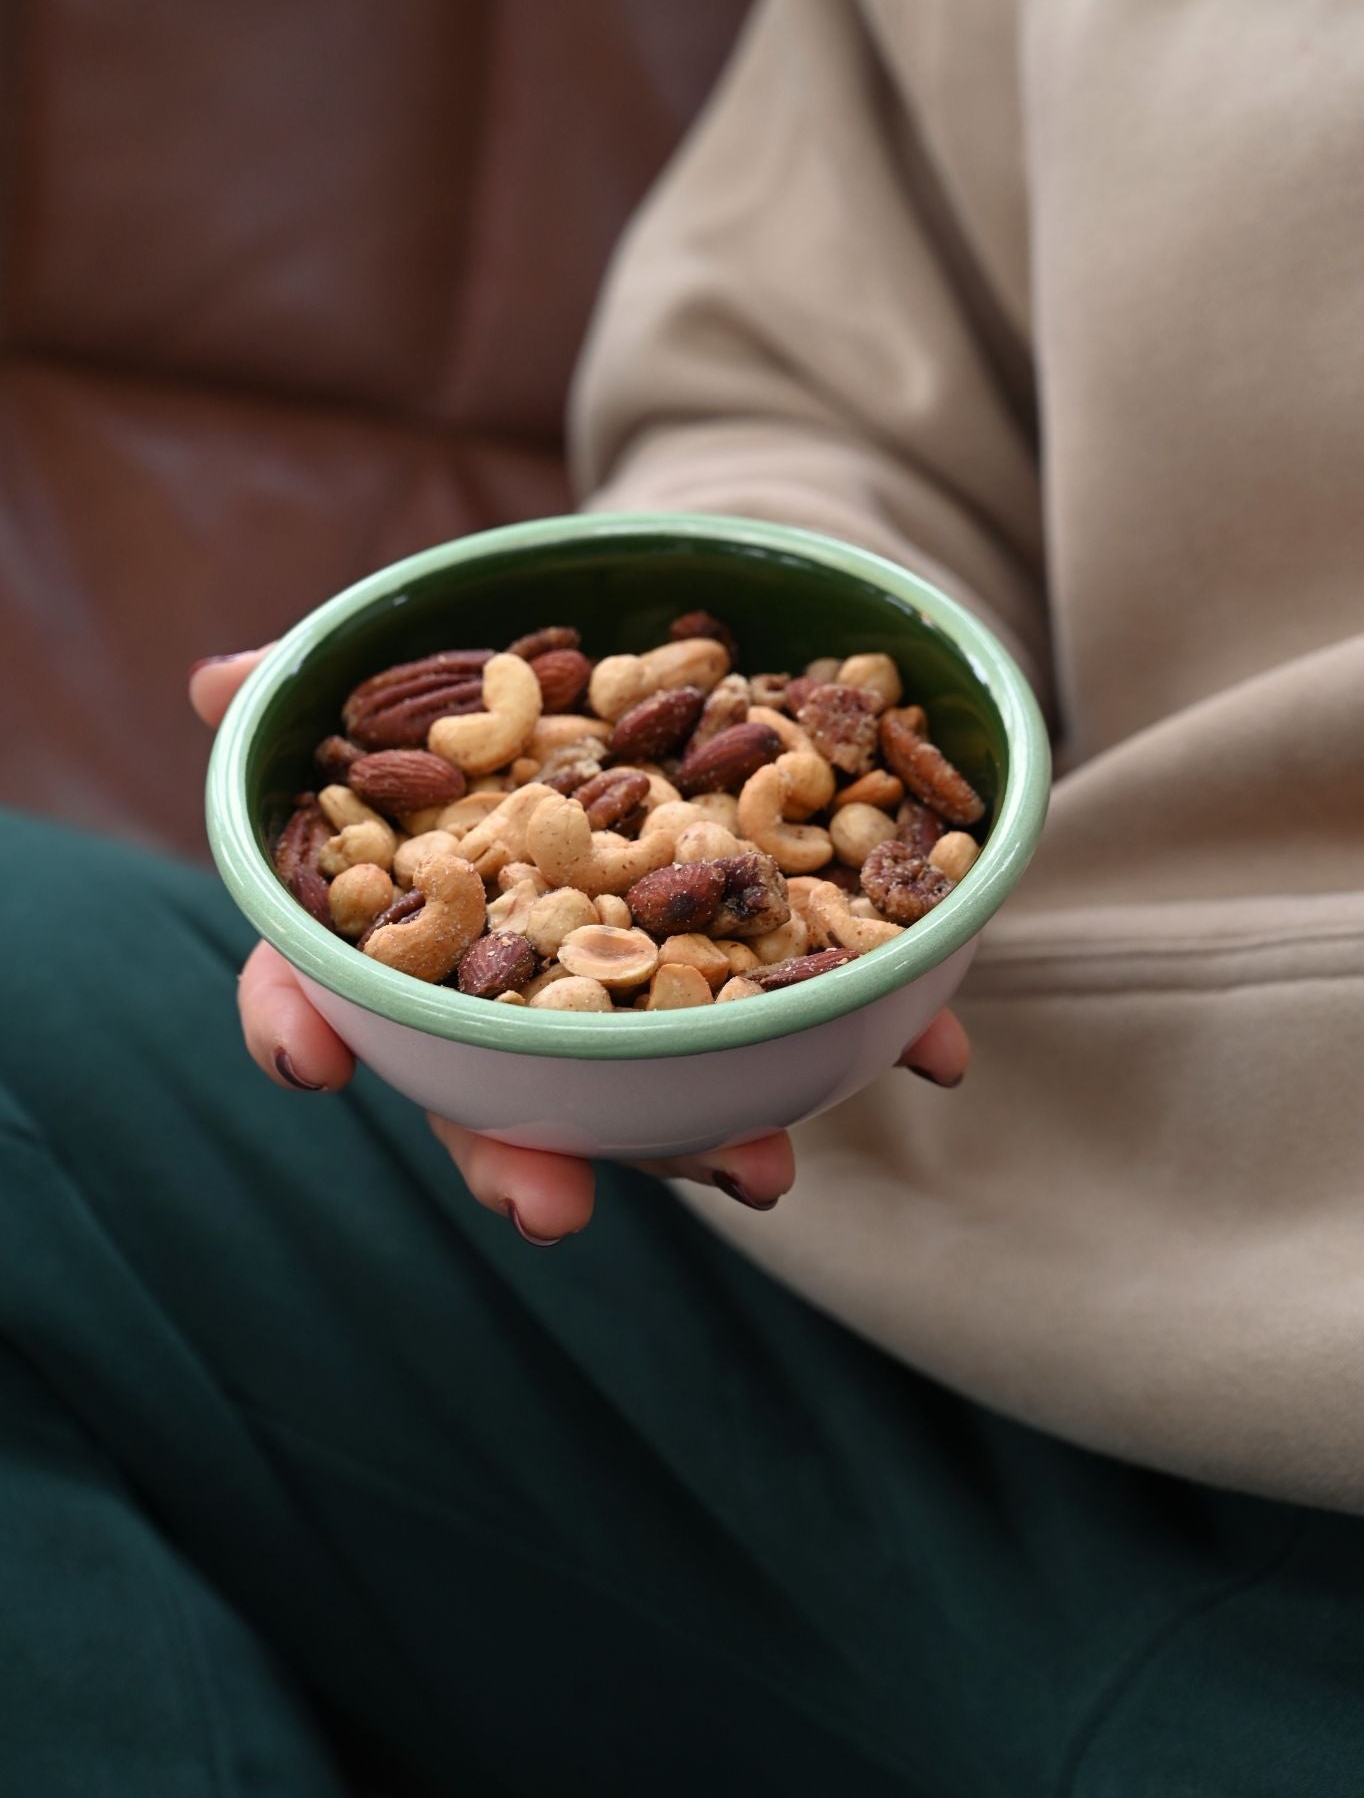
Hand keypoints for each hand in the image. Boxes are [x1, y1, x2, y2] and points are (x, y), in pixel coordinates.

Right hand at [191, 648, 968, 1241]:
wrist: (686, 632)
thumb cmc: (525, 669)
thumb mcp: (429, 656)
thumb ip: (328, 677)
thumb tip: (219, 684)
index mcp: (427, 918)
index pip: (335, 988)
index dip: (305, 1025)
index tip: (312, 1060)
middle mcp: (534, 982)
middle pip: (502, 1089)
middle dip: (519, 1157)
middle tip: (549, 1209)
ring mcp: (656, 985)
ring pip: (661, 1086)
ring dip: (707, 1137)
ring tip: (761, 1169)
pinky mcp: (773, 955)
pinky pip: (824, 1008)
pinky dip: (884, 1027)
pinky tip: (934, 1048)